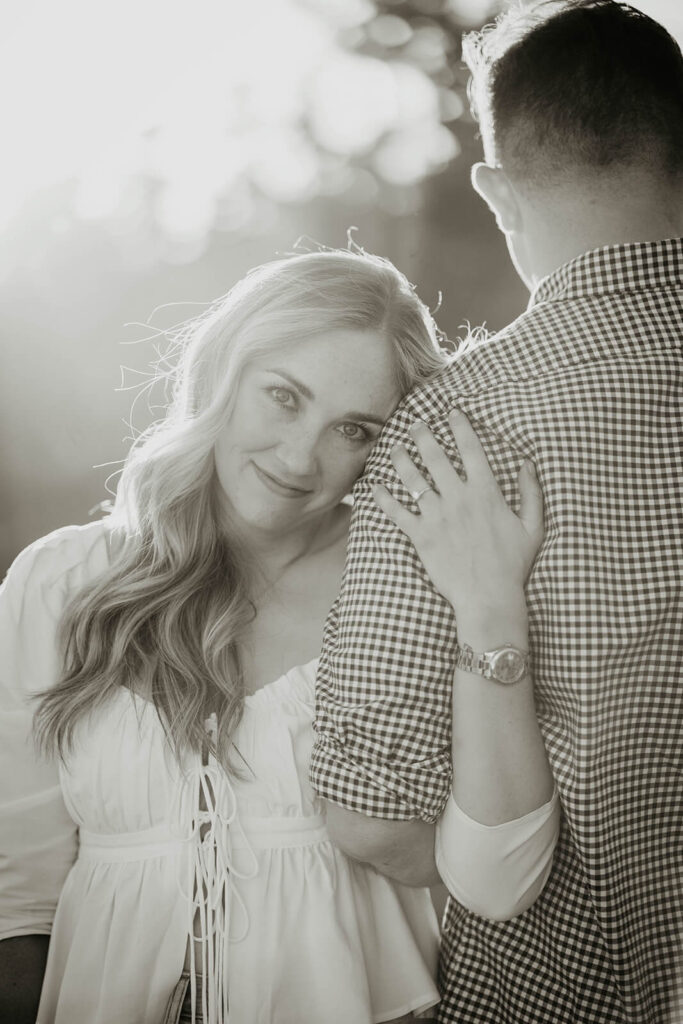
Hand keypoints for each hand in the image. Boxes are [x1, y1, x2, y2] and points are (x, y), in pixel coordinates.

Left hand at [372, 410, 543, 622]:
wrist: (489, 598)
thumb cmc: (513, 565)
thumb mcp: (533, 527)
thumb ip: (532, 492)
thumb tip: (528, 463)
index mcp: (487, 492)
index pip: (471, 449)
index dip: (460, 427)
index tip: (451, 413)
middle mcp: (459, 498)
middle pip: (436, 457)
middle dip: (423, 435)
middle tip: (414, 423)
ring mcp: (438, 516)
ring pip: (413, 479)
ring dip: (401, 459)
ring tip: (394, 448)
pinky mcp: (420, 536)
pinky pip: (396, 512)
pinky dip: (383, 498)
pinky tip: (373, 486)